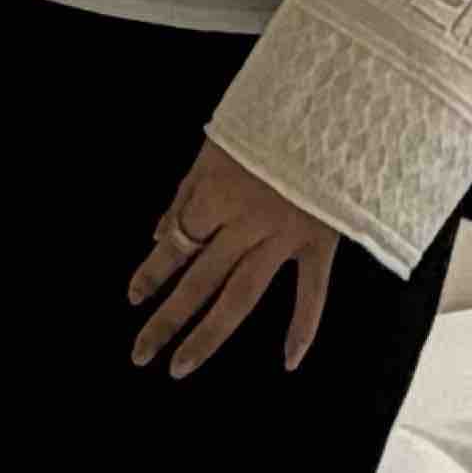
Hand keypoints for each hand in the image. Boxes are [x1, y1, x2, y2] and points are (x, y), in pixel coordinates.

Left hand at [128, 137, 337, 376]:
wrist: (338, 106)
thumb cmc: (272, 117)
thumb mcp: (218, 143)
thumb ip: (187, 191)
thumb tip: (160, 234)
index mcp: (217, 196)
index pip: (175, 245)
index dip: (151, 274)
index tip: (133, 298)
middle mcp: (245, 224)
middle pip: (198, 281)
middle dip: (166, 319)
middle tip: (140, 354)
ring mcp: (284, 238)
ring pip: (240, 296)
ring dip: (208, 335)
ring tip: (181, 367)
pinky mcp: (320, 242)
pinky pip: (312, 292)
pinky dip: (303, 327)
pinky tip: (289, 361)